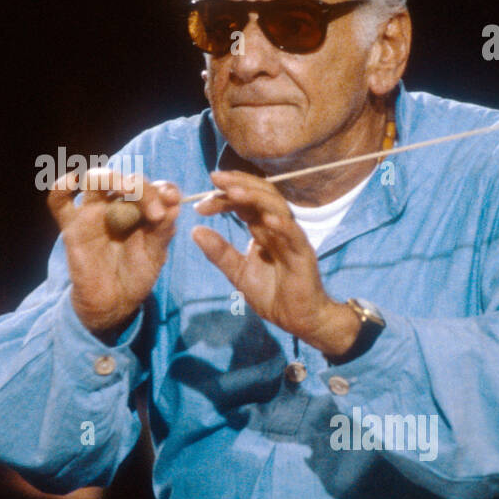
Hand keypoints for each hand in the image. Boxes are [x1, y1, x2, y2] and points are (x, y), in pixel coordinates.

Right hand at [47, 168, 180, 337]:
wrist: (114, 303)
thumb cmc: (135, 275)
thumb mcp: (156, 253)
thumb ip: (163, 229)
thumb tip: (174, 203)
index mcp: (140, 209)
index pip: (152, 186)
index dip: (163, 189)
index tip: (173, 201)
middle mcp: (116, 205)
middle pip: (126, 179)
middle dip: (143, 189)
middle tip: (156, 214)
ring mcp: (92, 213)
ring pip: (94, 180)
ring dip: (111, 178)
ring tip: (128, 191)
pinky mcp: (72, 227)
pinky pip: (59, 201)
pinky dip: (61, 186)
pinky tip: (73, 181)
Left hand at [191, 170, 359, 356]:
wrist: (298, 319)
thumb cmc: (272, 294)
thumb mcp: (237, 272)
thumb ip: (219, 252)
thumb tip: (195, 230)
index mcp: (262, 228)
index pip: (244, 202)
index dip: (224, 197)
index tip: (200, 202)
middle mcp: (278, 227)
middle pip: (262, 195)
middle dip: (239, 183)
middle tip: (215, 179)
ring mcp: (292, 238)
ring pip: (277, 207)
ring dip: (256, 197)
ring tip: (234, 192)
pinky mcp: (303, 254)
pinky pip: (294, 235)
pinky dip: (282, 225)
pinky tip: (266, 220)